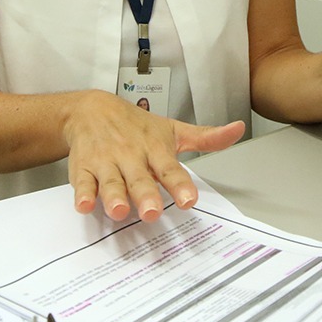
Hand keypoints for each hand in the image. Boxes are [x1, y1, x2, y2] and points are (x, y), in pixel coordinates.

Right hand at [63, 90, 244, 221]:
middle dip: (145, 195)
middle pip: (139, 178)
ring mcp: (106, 162)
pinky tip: (85, 204)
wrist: (90, 109)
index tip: (189, 200)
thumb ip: (205, 137)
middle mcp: (131, 155)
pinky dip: (83, 193)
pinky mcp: (83, 168)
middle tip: (152, 212)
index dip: (180, 184)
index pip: (169, 168)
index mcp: (154, 148)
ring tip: (120, 211)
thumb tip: (238, 129)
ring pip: (111, 181)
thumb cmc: (135, 125)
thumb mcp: (171, 129)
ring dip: (114, 196)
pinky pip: (83, 182)